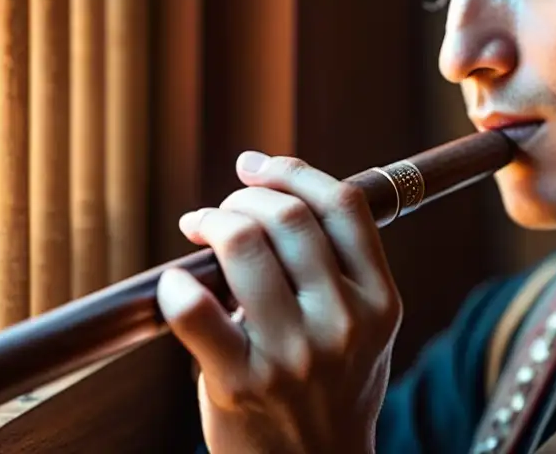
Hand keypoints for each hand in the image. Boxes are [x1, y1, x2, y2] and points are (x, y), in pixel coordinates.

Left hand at [157, 151, 402, 453]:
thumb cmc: (334, 389)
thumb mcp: (366, 329)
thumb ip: (341, 266)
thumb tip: (274, 189)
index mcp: (380, 302)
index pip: (343, 205)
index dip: (292, 172)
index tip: (256, 166)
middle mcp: (344, 324)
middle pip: (288, 217)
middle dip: (243, 198)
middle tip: (223, 210)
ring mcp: (293, 356)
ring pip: (243, 246)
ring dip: (212, 222)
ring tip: (199, 229)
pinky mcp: (240, 384)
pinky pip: (195, 311)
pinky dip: (176, 286)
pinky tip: (175, 283)